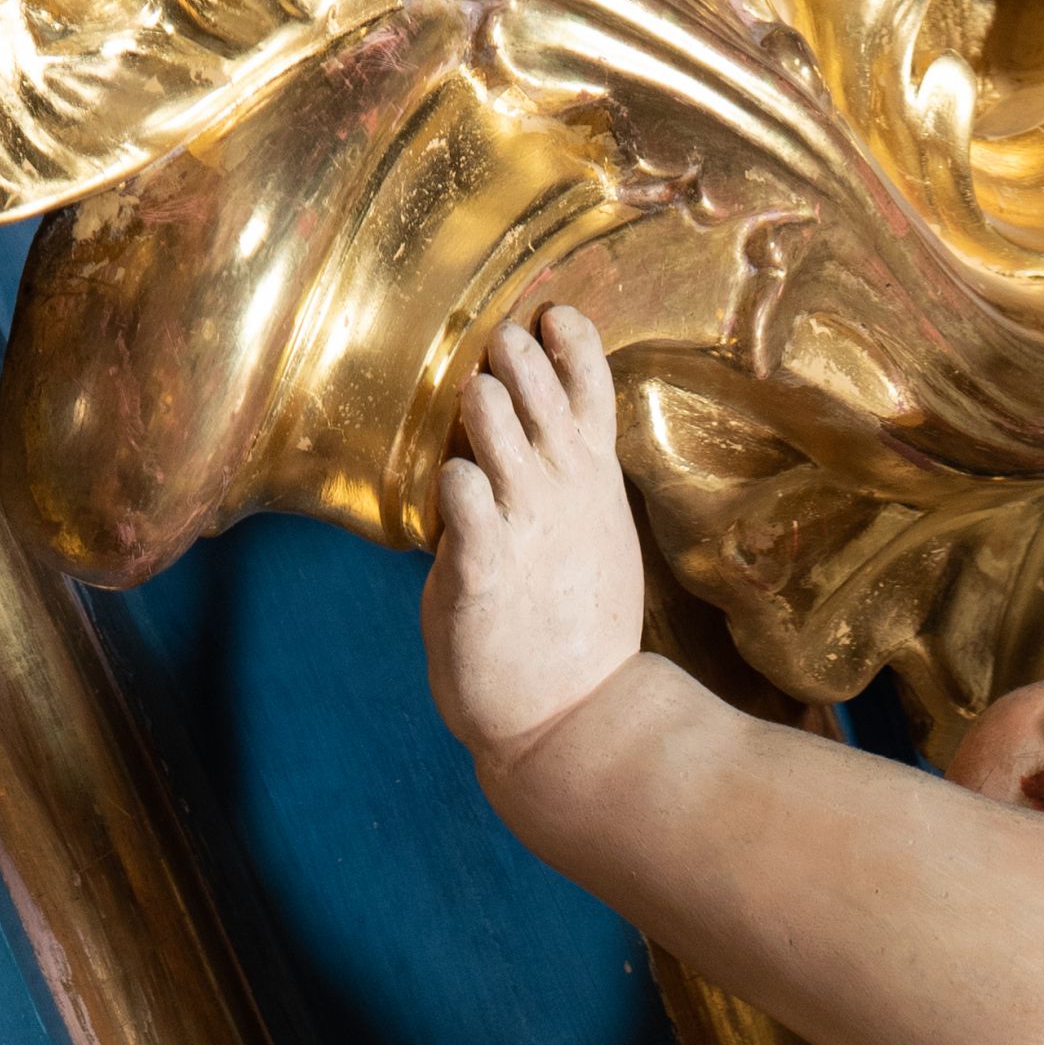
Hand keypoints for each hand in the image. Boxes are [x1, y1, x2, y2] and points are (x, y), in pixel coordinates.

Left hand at [420, 306, 643, 788]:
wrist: (577, 722)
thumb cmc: (575, 636)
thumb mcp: (592, 542)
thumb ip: (565, 488)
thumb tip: (530, 450)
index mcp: (593, 475)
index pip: (586, 373)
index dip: (561, 334)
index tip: (542, 322)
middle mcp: (564, 484)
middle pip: (531, 374)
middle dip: (504, 352)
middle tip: (489, 366)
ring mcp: (526, 520)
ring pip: (492, 411)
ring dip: (473, 405)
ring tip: (468, 421)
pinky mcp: (484, 564)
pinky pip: (458, 487)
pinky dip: (450, 484)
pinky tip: (454, 501)